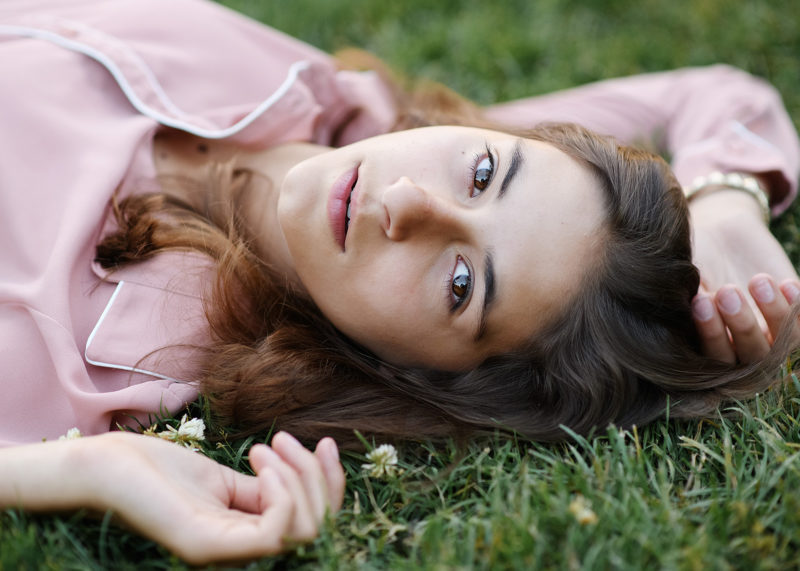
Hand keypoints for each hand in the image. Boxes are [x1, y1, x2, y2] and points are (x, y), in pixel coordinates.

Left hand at [64, 432, 342, 563]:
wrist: (108, 467)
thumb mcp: (228, 479)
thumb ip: (266, 490)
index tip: (324, 442)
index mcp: (246, 540)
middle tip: (283, 440)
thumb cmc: (162, 471)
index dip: (330, 485)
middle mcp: (239, 554)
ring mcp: (223, 554)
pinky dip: (282, 494)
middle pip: (317, 530)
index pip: (313, 526)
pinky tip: (262, 465)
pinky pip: (274, 533)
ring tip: (265, 449)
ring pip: (303, 532)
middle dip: (317, 478)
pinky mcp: (206, 547)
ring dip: (298, 479)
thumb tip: (303, 481)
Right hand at [692, 274, 799, 362]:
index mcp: (713, 349)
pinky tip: (785, 283)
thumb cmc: (697, 264)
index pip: (716, 357)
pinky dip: (798, 306)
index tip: (700, 300)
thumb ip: (690, 299)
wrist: (721, 240)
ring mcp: (776, 336)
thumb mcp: (690, 279)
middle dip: (742, 324)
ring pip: (786, 343)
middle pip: (753, 356)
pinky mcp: (796, 318)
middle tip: (726, 291)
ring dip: (775, 314)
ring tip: (758, 281)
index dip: (711, 333)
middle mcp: (746, 351)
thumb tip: (690, 309)